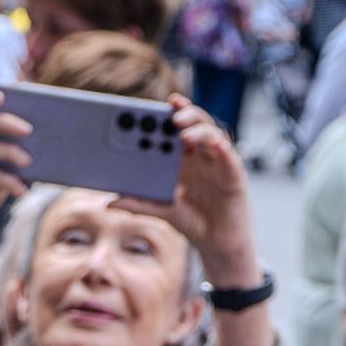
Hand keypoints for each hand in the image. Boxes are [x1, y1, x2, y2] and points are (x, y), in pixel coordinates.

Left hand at [113, 96, 254, 271]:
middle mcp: (202, 155)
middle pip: (197, 125)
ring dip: (201, 130)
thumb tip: (110, 202)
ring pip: (213, 136)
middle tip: (174, 115)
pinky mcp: (234, 176)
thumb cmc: (191, 220)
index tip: (162, 103)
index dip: (173, 113)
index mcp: (184, 158)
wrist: (215, 241)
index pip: (179, 129)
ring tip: (186, 132)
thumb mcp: (161, 210)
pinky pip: (230, 159)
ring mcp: (219, 163)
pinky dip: (223, 150)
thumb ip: (138, 204)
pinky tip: (215, 146)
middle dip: (187, 115)